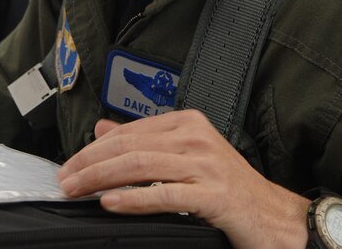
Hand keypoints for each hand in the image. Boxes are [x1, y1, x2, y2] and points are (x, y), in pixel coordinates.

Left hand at [56, 110, 309, 248]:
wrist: (276, 217)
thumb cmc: (229, 188)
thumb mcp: (184, 157)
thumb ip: (145, 142)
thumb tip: (102, 129)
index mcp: (187, 123)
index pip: (128, 131)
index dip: (93, 148)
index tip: (70, 165)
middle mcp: (195, 137)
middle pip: (129, 146)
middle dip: (90, 163)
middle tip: (65, 179)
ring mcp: (206, 164)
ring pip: (141, 165)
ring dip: (102, 178)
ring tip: (78, 190)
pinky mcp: (214, 194)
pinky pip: (165, 194)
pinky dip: (134, 199)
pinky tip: (111, 203)